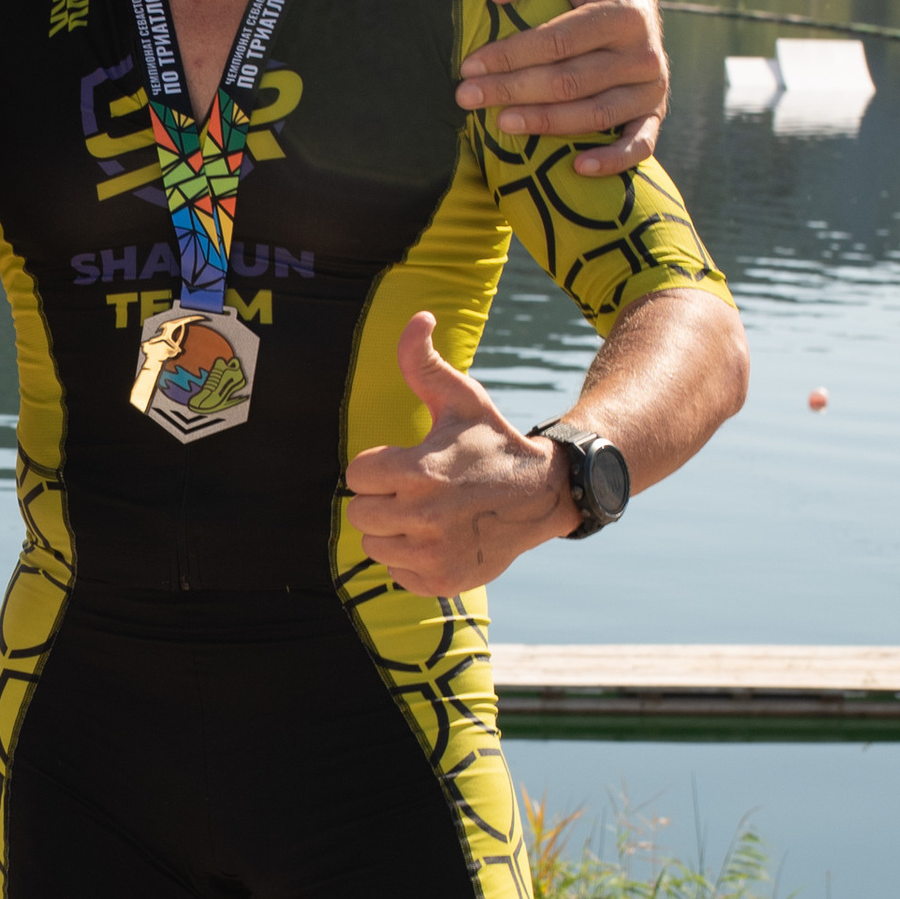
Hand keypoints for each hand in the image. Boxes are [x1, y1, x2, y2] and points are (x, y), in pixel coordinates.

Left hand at [345, 311, 574, 596]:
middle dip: (381, 498)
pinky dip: (411, 559)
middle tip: (417, 489)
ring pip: (374, 545)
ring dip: (394, 530)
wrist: (543, 494)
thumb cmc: (493, 442)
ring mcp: (433, 553)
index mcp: (418, 472)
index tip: (410, 462)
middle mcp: (423, 517)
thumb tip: (419, 317)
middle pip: (359, 513)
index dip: (380, 466)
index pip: (356, 475)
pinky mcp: (441, 581)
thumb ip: (424, 362)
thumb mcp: (461, 398)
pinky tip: (439, 539)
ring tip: (428, 514)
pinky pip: (397, 573)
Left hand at [458, 0, 667, 174]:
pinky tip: (577, 168)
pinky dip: (612, 160)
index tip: (469, 66)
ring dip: (545, 124)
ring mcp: (653, 86)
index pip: (558, 42)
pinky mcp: (654, 111)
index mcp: (623, 11)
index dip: (510, 56)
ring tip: (500, 124)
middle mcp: (645, 51)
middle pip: (569, 82)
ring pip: (595, 115)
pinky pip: (640, 144)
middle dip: (512, 90)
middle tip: (465, 97)